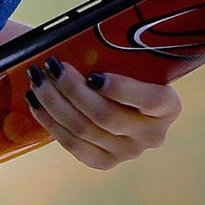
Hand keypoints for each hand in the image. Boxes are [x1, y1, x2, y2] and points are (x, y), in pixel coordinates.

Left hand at [25, 61, 181, 170]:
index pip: (149, 100)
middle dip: (73, 89)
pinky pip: (72, 145)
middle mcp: (153, 135)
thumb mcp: (135, 62)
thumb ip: (120, 56)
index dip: (120, 89)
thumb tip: (81, 40)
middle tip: (52, 66)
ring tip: (38, 79)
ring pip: (84, 130)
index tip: (92, 74)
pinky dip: (50, 122)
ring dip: (55, 103)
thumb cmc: (129, 71)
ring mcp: (129, 152)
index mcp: (169, 106)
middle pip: (107, 116)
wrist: (126, 102)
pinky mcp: (105, 163)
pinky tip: (36, 102)